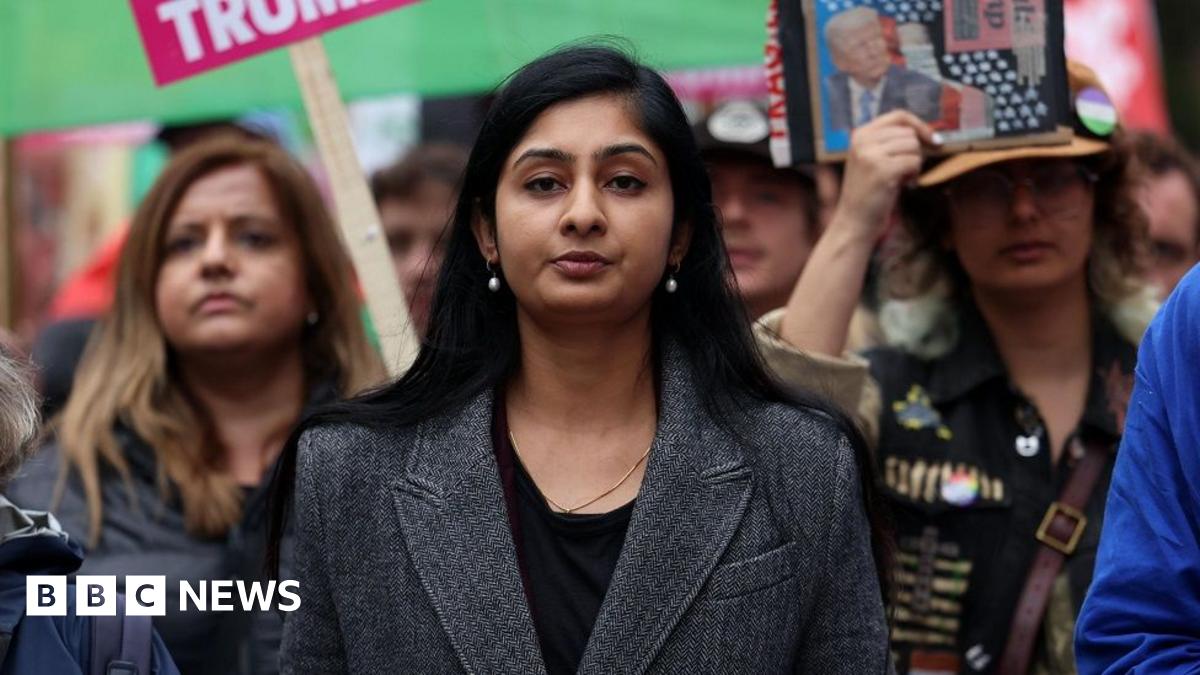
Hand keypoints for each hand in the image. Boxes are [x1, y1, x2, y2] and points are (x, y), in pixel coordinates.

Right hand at [832, 111, 939, 242]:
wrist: (854, 222)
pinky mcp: (882, 170)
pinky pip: (914, 162)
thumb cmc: (868, 193)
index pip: (898, 116)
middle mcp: (862, 141)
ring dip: (914, 163)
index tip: (932, 139)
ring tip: (902, 178)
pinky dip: (914, 174)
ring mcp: (870, 155)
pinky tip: (903, 184)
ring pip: (913, 146)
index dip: (919, 125)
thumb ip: (889, 142)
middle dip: (915, 152)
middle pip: (908, 133)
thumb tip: (926, 131)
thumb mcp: (872, 159)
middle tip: (906, 170)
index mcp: (860, 135)